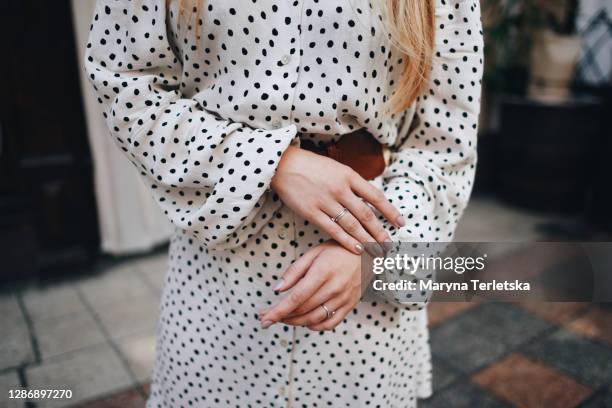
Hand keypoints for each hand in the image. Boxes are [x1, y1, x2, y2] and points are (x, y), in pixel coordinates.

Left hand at [259, 240, 361, 330]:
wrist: (369, 253)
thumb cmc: (338, 250)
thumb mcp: (314, 253)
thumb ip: (295, 271)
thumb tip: (277, 289)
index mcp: (322, 272)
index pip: (296, 298)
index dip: (277, 311)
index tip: (263, 319)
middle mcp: (334, 288)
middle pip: (303, 310)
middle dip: (281, 317)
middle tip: (267, 317)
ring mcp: (343, 299)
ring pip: (314, 319)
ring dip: (295, 322)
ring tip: (284, 318)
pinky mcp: (350, 305)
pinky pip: (330, 323)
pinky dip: (314, 326)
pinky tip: (305, 321)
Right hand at [271, 145, 403, 255]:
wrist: (284, 165)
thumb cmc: (312, 167)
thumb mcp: (337, 168)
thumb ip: (353, 183)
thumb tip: (371, 199)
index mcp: (349, 175)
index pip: (376, 196)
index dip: (390, 211)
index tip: (401, 223)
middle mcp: (340, 189)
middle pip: (366, 214)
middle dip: (380, 231)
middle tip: (390, 244)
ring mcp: (326, 201)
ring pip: (352, 225)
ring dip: (367, 240)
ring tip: (377, 251)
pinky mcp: (312, 212)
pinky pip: (333, 230)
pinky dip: (347, 241)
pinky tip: (357, 249)